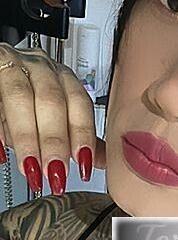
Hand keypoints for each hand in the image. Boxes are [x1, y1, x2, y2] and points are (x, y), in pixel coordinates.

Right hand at [0, 42, 106, 195]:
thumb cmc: (28, 96)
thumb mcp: (56, 113)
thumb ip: (78, 134)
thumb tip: (105, 161)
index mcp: (63, 77)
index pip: (79, 102)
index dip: (82, 133)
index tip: (83, 163)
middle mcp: (39, 68)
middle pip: (51, 101)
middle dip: (54, 140)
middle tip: (55, 171)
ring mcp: (11, 68)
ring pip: (20, 98)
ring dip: (27, 137)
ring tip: (31, 168)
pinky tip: (2, 152)